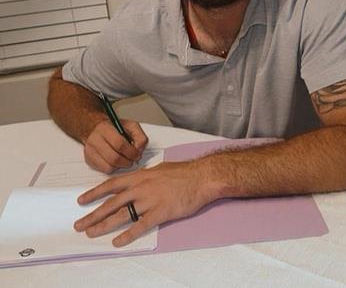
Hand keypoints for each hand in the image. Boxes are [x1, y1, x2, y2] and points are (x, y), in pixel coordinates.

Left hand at [74, 160, 214, 246]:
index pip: (111, 185)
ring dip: (104, 225)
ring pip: (121, 214)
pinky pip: (140, 226)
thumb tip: (136, 181)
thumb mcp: (159, 169)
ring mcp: (149, 200)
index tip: (82, 200)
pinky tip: (118, 241)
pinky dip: (128, 234)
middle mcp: (140, 187)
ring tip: (91, 233)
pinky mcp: (160, 212)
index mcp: (139, 176)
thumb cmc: (182, 172)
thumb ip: (144, 177)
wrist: (200, 177)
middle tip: (79, 224)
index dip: (94, 193)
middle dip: (93, 214)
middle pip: (111, 202)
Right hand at [83, 116, 147, 172]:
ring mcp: (90, 151)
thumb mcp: (130, 126)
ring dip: (121, 166)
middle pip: (114, 158)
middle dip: (127, 161)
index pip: (119, 144)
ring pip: (109, 166)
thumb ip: (139, 136)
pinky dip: (114, 168)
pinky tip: (116, 161)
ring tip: (124, 159)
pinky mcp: (89, 160)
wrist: (96, 128)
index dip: (131, 152)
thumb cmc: (114, 128)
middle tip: (132, 159)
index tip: (137, 154)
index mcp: (105, 129)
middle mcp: (95, 140)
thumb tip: (139, 150)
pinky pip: (104, 170)